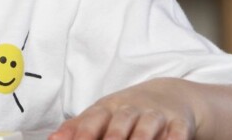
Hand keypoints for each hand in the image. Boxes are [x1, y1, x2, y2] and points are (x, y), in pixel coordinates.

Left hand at [50, 78, 196, 139]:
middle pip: (120, 122)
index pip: (93, 119)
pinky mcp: (179, 123)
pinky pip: (178, 132)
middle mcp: (131, 110)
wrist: (169, 95)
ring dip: (140, 139)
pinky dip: (174, 139)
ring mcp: (155, 115)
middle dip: (113, 138)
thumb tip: (52, 138)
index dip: (84, 133)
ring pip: (147, 127)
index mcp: (107, 108)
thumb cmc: (125, 112)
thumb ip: (77, 127)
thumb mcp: (101, 114)